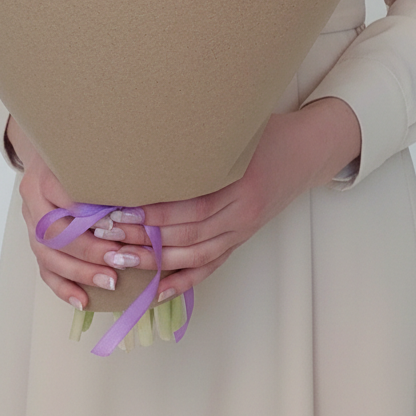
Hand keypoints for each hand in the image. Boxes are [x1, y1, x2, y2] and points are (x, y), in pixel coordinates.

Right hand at [8, 118, 127, 310]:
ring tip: (111, 282)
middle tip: (120, 261)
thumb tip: (141, 196)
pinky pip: (45, 270)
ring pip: (48, 255)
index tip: (119, 227)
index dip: (93, 217)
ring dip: (81, 273)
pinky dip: (64, 287)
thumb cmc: (78, 158)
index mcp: (46, 175)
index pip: (66, 200)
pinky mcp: (34, 241)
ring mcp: (30, 222)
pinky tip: (83, 300)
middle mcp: (33, 199)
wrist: (48, 153)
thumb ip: (108, 175)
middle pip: (55, 233)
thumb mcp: (92, 158)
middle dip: (90, 251)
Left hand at [91, 97, 360, 299]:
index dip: (154, 212)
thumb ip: (203, 135)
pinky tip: (157, 289)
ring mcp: (243, 229)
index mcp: (242, 183)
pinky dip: (184, 280)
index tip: (118, 209)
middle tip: (105, 235)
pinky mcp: (242, 238)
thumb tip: (153, 127)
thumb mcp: (240, 126)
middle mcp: (243, 212)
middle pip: (187, 233)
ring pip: (195, 254)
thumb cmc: (270, 132)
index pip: (191, 206)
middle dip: (143, 236)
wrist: (309, 149)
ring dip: (155, 260)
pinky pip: (211, 265)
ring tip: (118, 258)